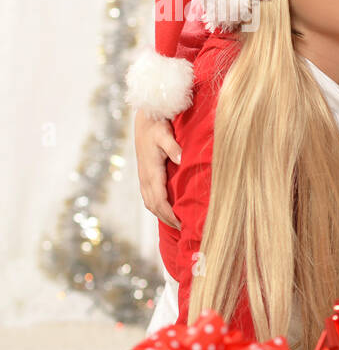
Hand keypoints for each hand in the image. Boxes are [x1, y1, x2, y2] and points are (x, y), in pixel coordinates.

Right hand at [133, 109, 180, 228]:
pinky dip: (157, 207)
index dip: (170, 214)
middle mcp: (145, 177)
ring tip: (176, 224)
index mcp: (151, 171)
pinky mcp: (145, 175)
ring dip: (161, 215)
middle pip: (153, 206)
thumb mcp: (166, 134)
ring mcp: (143, 177)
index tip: (182, 224)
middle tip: (183, 230)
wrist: (145, 120)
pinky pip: (148, 196)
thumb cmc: (157, 126)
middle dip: (167, 219)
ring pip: (149, 203)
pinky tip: (168, 210)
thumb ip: (173, 148)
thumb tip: (181, 159)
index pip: (159, 200)